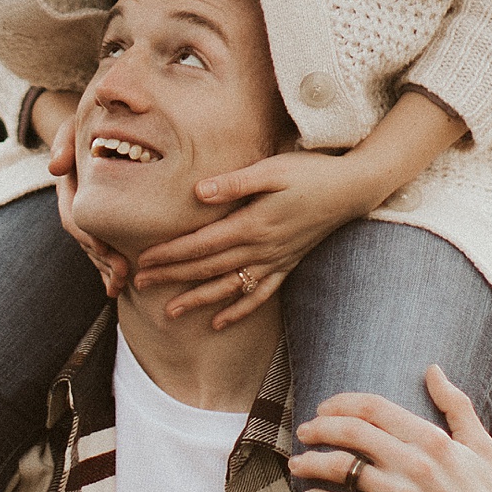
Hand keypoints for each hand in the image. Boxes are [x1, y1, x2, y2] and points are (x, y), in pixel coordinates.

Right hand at [48, 104, 131, 294]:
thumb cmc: (90, 119)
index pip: (73, 215)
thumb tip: (55, 167)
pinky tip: (120, 285)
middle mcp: (76, 202)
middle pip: (83, 238)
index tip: (104, 247)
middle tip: (121, 275)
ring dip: (104, 267)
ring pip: (92, 247)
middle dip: (100, 259)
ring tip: (121, 284)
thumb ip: (65, 140)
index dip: (88, 233)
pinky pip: (102, 246)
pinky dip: (107, 264)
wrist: (101, 120)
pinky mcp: (103, 219)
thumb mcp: (75, 124)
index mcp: (69, 184)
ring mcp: (88, 213)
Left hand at [128, 145, 374, 328]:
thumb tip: (199, 193)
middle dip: (172, 276)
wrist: (352, 190)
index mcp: (252, 224)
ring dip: (197, 300)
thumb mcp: (273, 169)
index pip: (202, 245)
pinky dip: (238, 310)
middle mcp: (261, 249)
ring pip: (229, 287)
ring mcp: (275, 260)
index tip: (144, 261)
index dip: (171, 254)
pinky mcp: (287, 264)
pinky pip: (259, 294)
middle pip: (208, 268)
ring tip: (169, 312)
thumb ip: (235, 182)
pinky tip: (218, 322)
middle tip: (139, 283)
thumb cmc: (310, 173)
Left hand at [288, 367, 491, 491]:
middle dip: (319, 427)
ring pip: (341, 469)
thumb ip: (456, 404)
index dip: (342, 403)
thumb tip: (433, 369)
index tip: (324, 408)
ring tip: (297, 463)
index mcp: (432, 440)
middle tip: (304, 430)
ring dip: (311, 462)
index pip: (374, 408)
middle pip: (351, 432)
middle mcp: (414, 464)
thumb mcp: (479, 446)